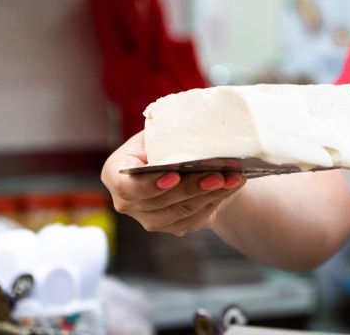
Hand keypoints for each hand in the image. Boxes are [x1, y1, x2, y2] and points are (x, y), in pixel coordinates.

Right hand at [101, 132, 245, 235]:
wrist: (185, 160)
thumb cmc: (169, 139)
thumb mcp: (162, 129)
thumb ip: (170, 130)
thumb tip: (198, 121)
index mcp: (116, 173)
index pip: (125, 186)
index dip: (148, 185)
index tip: (174, 175)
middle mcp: (128, 202)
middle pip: (159, 202)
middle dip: (191, 188)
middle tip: (218, 175)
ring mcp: (150, 218)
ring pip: (181, 213)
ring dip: (210, 195)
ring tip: (233, 179)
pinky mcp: (174, 227)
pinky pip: (195, 219)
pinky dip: (216, 201)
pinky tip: (232, 186)